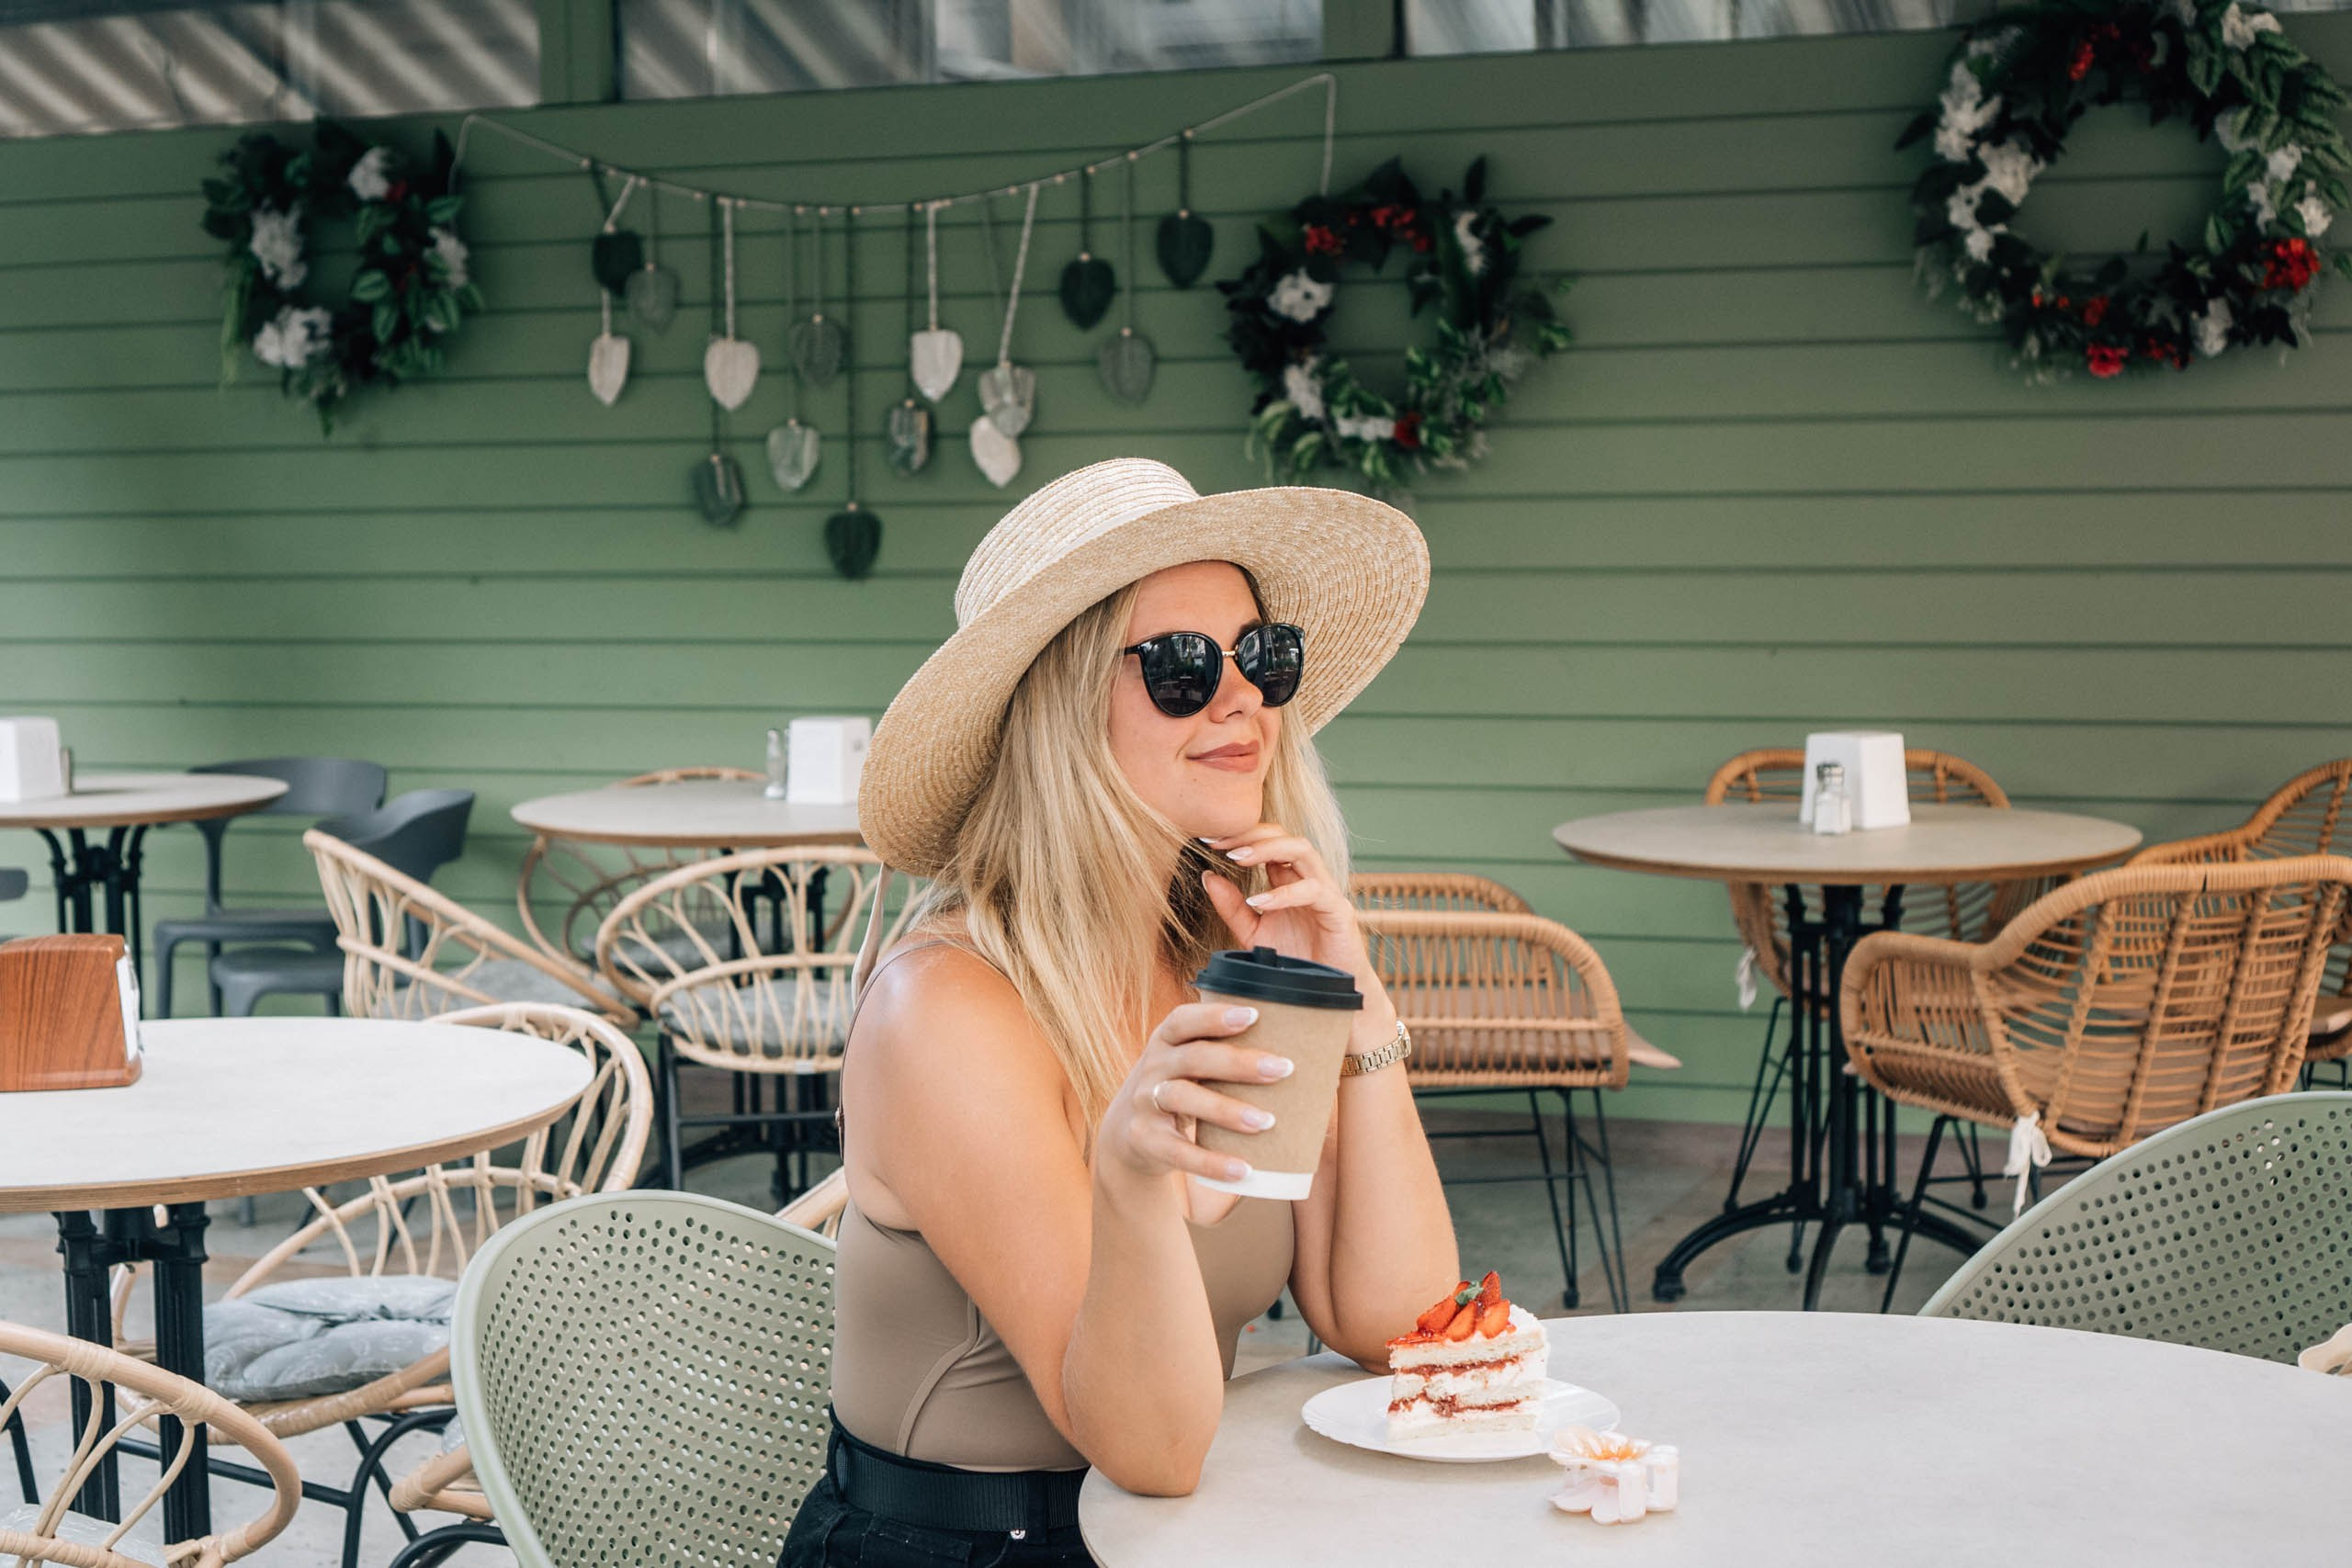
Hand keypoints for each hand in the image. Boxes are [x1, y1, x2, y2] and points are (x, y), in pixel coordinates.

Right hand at [1098, 1000, 1295, 1188]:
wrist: (1125, 1134)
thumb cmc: (1177, 1089)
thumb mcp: (1186, 1066)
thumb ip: (1221, 1055)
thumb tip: (1300, 1056)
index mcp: (1166, 1041)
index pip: (1184, 1020)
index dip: (1215, 1016)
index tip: (1255, 1015)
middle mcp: (1152, 1067)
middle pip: (1194, 1058)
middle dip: (1239, 1063)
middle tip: (1282, 1069)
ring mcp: (1145, 1103)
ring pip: (1184, 1099)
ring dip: (1228, 1110)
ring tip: (1268, 1122)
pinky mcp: (1146, 1140)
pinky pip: (1179, 1152)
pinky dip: (1211, 1162)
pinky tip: (1243, 1169)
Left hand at [1199, 823, 1376, 993]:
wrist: (1324, 995)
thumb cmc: (1294, 961)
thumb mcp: (1253, 933)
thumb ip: (1232, 907)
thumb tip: (1207, 877)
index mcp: (1289, 879)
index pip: (1267, 841)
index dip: (1240, 835)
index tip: (1207, 838)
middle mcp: (1308, 878)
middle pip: (1284, 836)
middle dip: (1250, 834)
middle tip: (1218, 842)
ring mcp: (1326, 892)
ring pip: (1303, 850)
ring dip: (1267, 850)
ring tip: (1236, 859)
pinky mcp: (1339, 912)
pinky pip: (1313, 891)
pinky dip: (1284, 893)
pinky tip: (1258, 902)